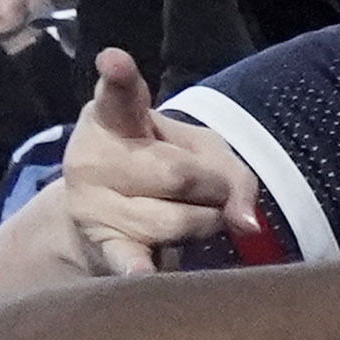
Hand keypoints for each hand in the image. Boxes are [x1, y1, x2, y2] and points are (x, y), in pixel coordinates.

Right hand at [49, 47, 256, 277]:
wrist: (109, 219)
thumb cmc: (164, 173)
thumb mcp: (204, 156)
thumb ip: (233, 174)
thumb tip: (247, 223)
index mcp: (114, 118)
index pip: (119, 96)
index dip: (119, 78)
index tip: (115, 62)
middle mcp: (93, 156)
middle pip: (180, 175)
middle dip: (211, 189)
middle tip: (205, 191)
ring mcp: (92, 203)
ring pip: (178, 221)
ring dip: (204, 225)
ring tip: (188, 217)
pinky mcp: (103, 246)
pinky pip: (128, 260)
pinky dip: (139, 270)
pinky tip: (141, 277)